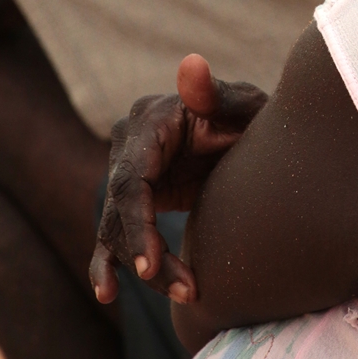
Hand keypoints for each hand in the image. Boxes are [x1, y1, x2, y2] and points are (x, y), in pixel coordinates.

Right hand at [89, 53, 266, 304]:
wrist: (251, 134)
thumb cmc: (249, 117)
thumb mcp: (243, 106)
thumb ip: (215, 93)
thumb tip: (190, 64)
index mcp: (150, 120)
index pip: (130, 179)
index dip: (137, 224)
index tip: (150, 264)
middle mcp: (129, 145)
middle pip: (121, 210)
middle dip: (147, 255)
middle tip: (188, 290)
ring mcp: (128, 171)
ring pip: (118, 229)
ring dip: (145, 268)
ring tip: (187, 294)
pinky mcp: (134, 198)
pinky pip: (113, 232)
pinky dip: (108, 263)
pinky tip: (107, 292)